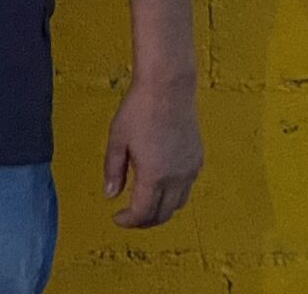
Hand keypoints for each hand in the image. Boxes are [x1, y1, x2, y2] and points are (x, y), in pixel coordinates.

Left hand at [104, 77, 202, 227]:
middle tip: (129, 216)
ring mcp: (190, 169)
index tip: (117, 218)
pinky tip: (160, 184)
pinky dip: (173, 195)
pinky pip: (186, 188)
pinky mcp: (197, 160)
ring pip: (178, 204)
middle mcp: (176, 177)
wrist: (168, 87)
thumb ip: (113, 169)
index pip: (143, 213)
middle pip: (163, 214)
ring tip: (144, 203)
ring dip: (161, 210)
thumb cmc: (140, 109)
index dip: (128, 221)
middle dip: (144, 221)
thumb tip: (110, 194)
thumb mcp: (117, 139)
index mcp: (154, 175)